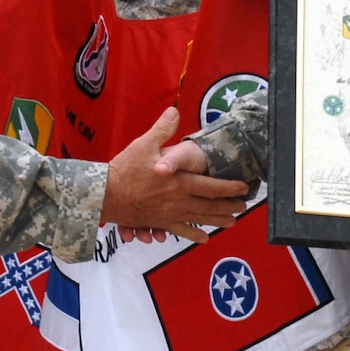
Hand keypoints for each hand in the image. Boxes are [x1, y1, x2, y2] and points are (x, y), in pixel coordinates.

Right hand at [102, 109, 249, 241]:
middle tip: (243, 207)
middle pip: (210, 206)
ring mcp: (170, 214)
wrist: (105, 196)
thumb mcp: (144, 144)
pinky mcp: (159, 222)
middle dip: (229, 206)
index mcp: (180, 181)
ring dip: (218, 221)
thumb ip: (163, 129)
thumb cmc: (124, 169)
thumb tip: (174, 111)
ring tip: (232, 222)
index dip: (230, 188)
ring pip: (200, 219)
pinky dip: (194, 235)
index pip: (212, 186)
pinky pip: (181, 230)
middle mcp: (179, 200)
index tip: (244, 188)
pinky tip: (203, 238)